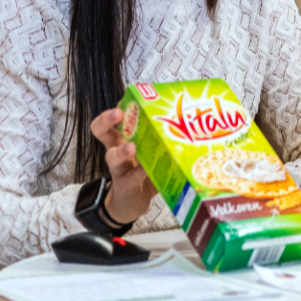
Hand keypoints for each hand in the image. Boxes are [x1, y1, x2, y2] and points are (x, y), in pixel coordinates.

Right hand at [89, 107, 156, 226]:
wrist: (132, 202)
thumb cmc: (144, 170)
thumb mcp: (153, 150)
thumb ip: (167, 137)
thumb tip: (198, 120)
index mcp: (124, 136)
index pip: (116, 117)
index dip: (119, 105)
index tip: (129, 98)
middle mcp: (117, 148)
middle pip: (102, 130)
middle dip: (107, 119)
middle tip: (119, 113)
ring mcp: (118, 167)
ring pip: (112, 156)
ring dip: (122, 151)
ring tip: (132, 147)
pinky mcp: (124, 185)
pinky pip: (130, 177)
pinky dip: (140, 173)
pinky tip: (147, 170)